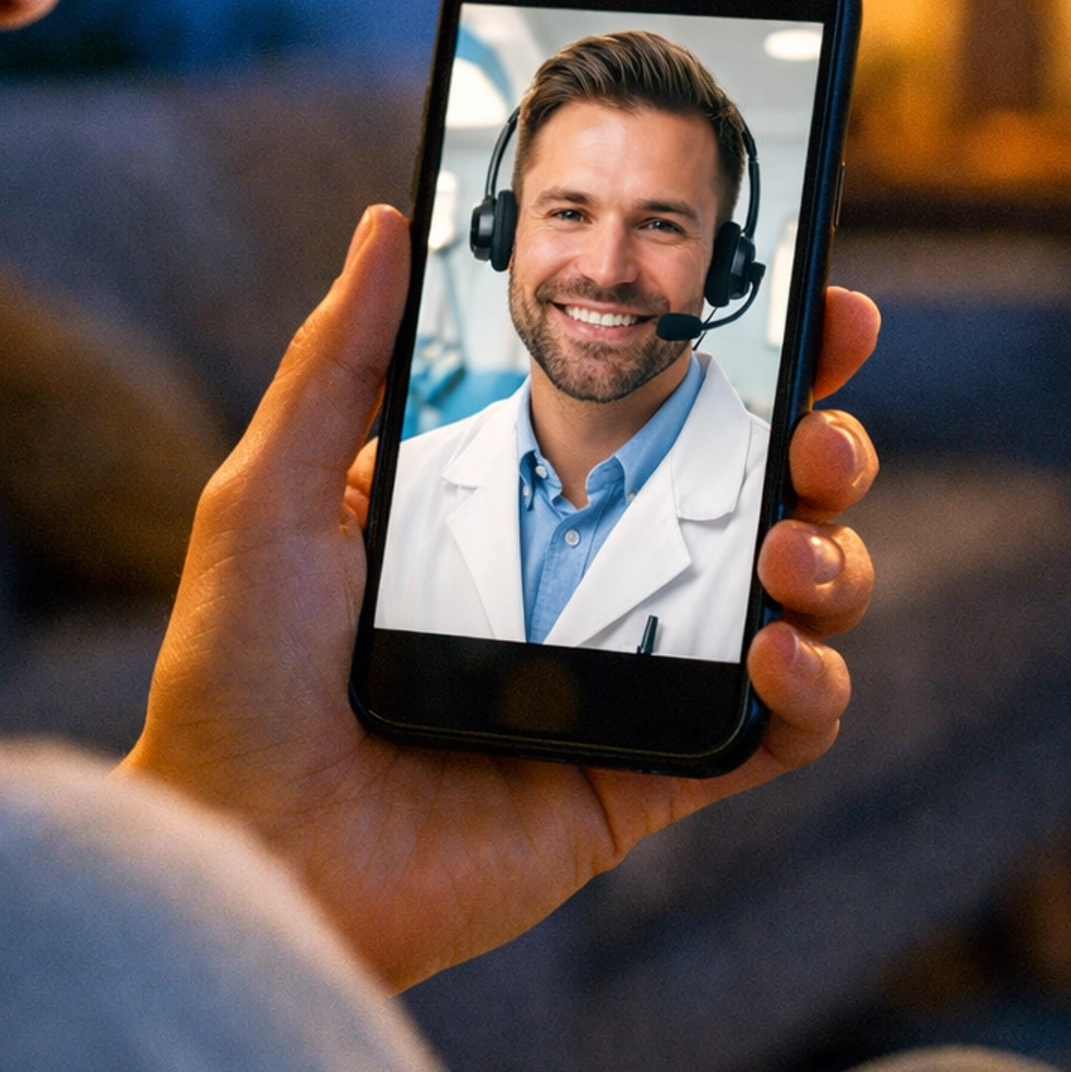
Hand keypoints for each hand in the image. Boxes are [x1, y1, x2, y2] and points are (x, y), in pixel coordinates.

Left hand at [130, 207, 877, 991]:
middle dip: (825, 446)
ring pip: (792, 602)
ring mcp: (626, 682)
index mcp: (514, 501)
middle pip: (754, 493)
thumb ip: (338, 360)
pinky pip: (774, 733)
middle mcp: (586, 580)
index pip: (660, 409)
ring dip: (833, 561)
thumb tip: (382, 220)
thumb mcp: (272, 494)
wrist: (249, 851)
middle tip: (822, 432)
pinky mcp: (646, 779)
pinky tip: (779, 656)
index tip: (820, 303)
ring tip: (789, 553)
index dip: (753, 357)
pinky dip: (815, 690)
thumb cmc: (237, 677)